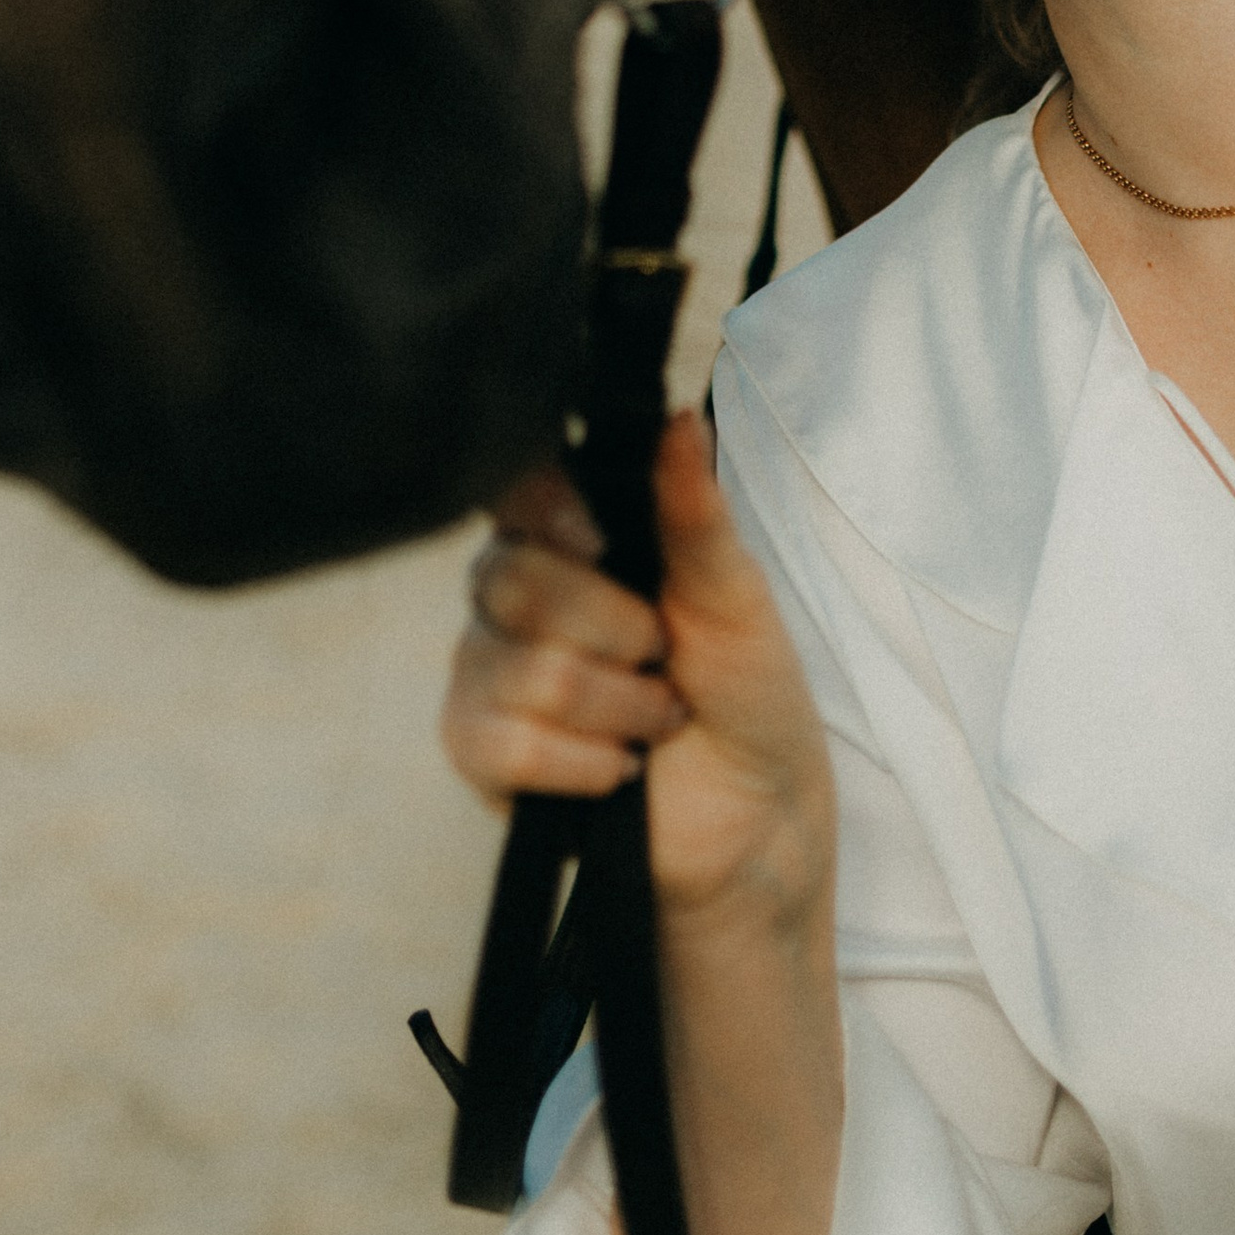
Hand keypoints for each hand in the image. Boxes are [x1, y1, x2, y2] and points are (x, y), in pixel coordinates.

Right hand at [443, 411, 835, 928]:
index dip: (547, 507)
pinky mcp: (479, 751)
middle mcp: (513, 592)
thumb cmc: (747, 690)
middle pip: (514, 579)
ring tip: (658, 719)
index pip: (515, 487)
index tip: (601, 541)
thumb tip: (678, 420)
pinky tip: (619, 769)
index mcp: (571, 535)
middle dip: (617, 630)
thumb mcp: (735, 596)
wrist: (756, 814)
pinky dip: (584, 762)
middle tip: (665, 657)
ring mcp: (486, 670)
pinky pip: (505, 744)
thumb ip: (694, 513)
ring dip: (620, 707)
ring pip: (526, 670)